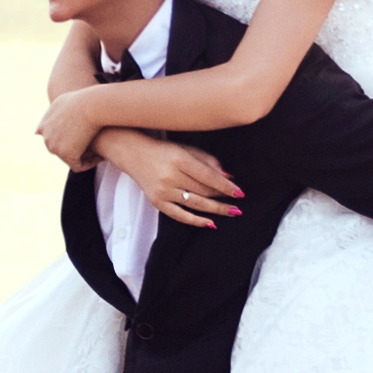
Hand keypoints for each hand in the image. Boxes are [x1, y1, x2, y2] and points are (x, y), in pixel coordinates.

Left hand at [37, 90, 104, 163]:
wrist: (90, 104)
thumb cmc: (82, 100)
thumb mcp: (61, 102)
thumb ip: (50, 115)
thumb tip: (37, 132)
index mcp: (44, 126)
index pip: (52, 140)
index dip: (69, 141)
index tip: (83, 139)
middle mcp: (47, 138)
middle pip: (61, 150)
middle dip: (75, 150)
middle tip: (93, 148)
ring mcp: (54, 147)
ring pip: (69, 158)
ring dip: (83, 157)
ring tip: (98, 153)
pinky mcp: (66, 154)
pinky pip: (78, 166)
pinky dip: (89, 163)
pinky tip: (100, 157)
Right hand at [108, 140, 242, 225]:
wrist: (133, 154)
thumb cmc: (164, 150)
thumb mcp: (186, 149)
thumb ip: (207, 161)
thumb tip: (228, 177)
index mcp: (179, 159)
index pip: (208, 176)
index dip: (225, 186)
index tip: (239, 193)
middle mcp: (171, 176)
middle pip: (203, 191)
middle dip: (222, 198)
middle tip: (237, 205)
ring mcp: (163, 191)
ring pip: (195, 204)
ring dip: (215, 210)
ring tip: (231, 213)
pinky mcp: (157, 202)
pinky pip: (179, 215)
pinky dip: (196, 220)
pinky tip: (210, 223)